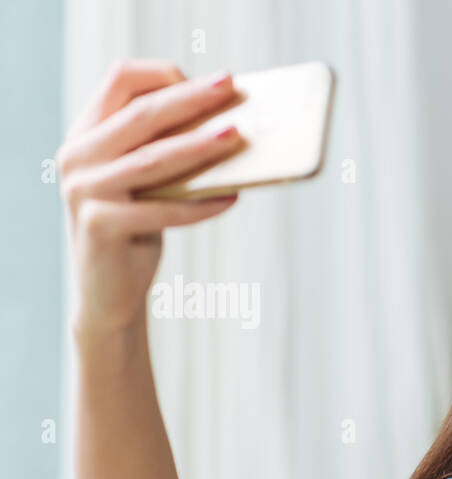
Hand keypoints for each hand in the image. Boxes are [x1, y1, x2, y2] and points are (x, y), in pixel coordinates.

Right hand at [57, 59, 245, 332]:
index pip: (120, 80)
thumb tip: (233, 126)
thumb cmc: (140, 230)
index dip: (165, 74)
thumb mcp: (151, 183)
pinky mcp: (99, 225)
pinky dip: (199, 205)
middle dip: (191, 98)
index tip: (212, 82)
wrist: (110, 293)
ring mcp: (83, 190)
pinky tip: (232, 198)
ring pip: (152, 159)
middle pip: (140, 113)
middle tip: (231, 87)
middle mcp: (76, 155)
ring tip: (238, 137)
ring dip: (200, 146)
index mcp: (86, 133)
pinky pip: (161, 210)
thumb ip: (169, 151)